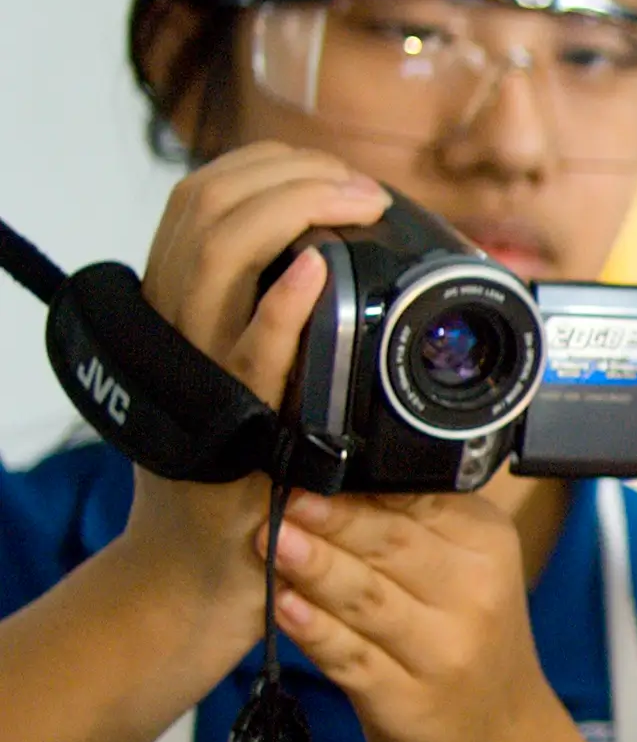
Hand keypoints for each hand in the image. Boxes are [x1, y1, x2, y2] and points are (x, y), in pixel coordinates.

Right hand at [108, 144, 391, 642]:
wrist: (202, 575)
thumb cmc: (242, 482)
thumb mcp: (249, 384)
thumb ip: (274, 327)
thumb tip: (337, 270)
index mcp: (179, 310)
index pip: (199, 200)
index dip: (264, 167)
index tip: (328, 172)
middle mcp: (175, 327)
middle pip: (204, 208)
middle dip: (287, 175)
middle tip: (355, 187)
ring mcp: (198, 372)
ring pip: (216, 253)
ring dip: (293, 209)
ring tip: (353, 202)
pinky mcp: (232, 424)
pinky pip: (249, 350)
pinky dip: (280, 304)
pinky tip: (314, 271)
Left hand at [261, 487, 560, 741]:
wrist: (500, 739)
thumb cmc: (471, 642)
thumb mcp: (471, 571)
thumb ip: (420, 526)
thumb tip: (343, 468)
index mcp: (489, 548)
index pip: (423, 499)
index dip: (364, 479)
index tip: (317, 461)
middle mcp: (474, 598)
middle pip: (394, 546)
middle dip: (334, 519)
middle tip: (285, 496)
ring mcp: (442, 653)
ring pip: (368, 598)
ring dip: (315, 568)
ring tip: (272, 540)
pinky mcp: (405, 700)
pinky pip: (350, 657)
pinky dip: (313, 630)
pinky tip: (282, 607)